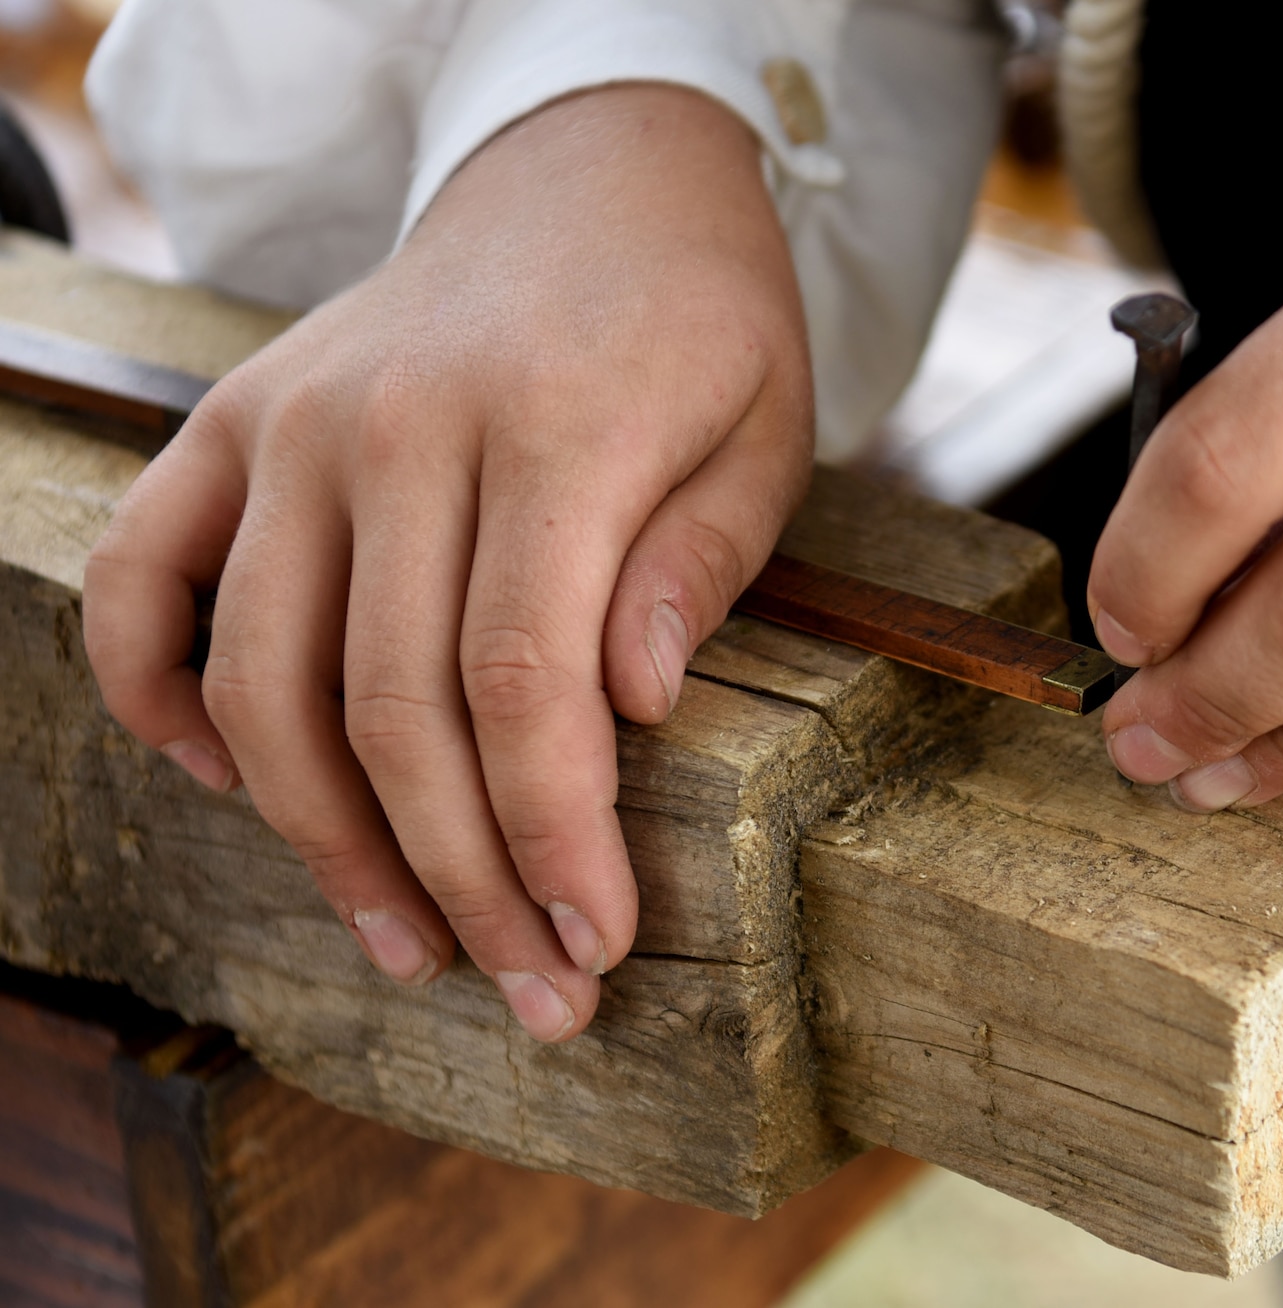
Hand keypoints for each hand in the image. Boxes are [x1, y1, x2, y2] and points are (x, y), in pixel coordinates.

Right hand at [84, 86, 812, 1038]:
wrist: (591, 178)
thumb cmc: (698, 322)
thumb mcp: (763, 429)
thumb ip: (699, 563)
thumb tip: (629, 705)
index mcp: (556, 425)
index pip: (526, 686)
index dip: (552, 840)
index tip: (597, 946)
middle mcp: (399, 424)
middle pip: (396, 709)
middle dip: (465, 881)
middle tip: (531, 990)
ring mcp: (296, 421)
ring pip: (263, 680)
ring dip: (326, 841)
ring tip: (410, 943)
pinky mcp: (232, 421)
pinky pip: (138, 578)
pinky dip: (154, 693)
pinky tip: (232, 786)